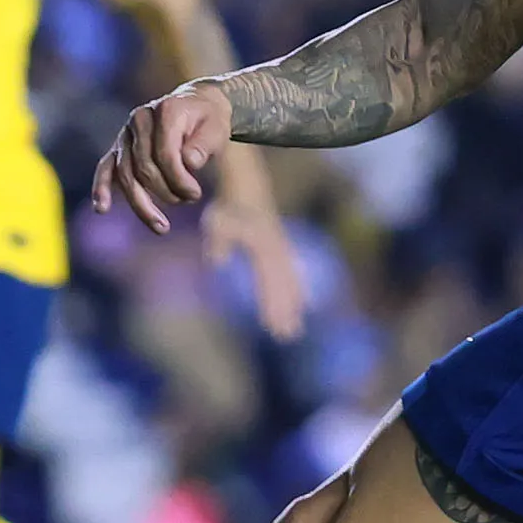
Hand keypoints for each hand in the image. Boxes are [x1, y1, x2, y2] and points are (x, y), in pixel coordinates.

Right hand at [91, 82, 234, 233]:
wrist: (196, 105)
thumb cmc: (208, 120)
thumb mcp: (217, 128)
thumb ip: (204, 144)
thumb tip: (190, 163)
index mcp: (165, 111)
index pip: (164, 153)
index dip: (179, 179)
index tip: (196, 194)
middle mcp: (140, 119)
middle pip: (144, 167)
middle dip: (166, 192)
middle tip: (189, 199)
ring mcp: (126, 133)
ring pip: (126, 175)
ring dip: (142, 204)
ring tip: (162, 227)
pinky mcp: (119, 147)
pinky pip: (106, 168)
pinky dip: (102, 188)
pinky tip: (102, 208)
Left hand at [204, 168, 308, 341]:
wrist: (247, 186)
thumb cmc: (228, 206)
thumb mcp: (217, 221)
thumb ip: (218, 243)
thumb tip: (217, 264)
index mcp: (262, 248)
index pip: (267, 282)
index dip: (271, 305)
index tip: (272, 326)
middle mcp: (276, 251)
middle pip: (282, 286)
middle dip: (285, 312)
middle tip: (288, 336)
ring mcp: (282, 250)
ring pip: (290, 282)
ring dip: (293, 305)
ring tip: (297, 328)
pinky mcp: (282, 249)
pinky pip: (292, 274)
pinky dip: (298, 290)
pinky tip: (305, 304)